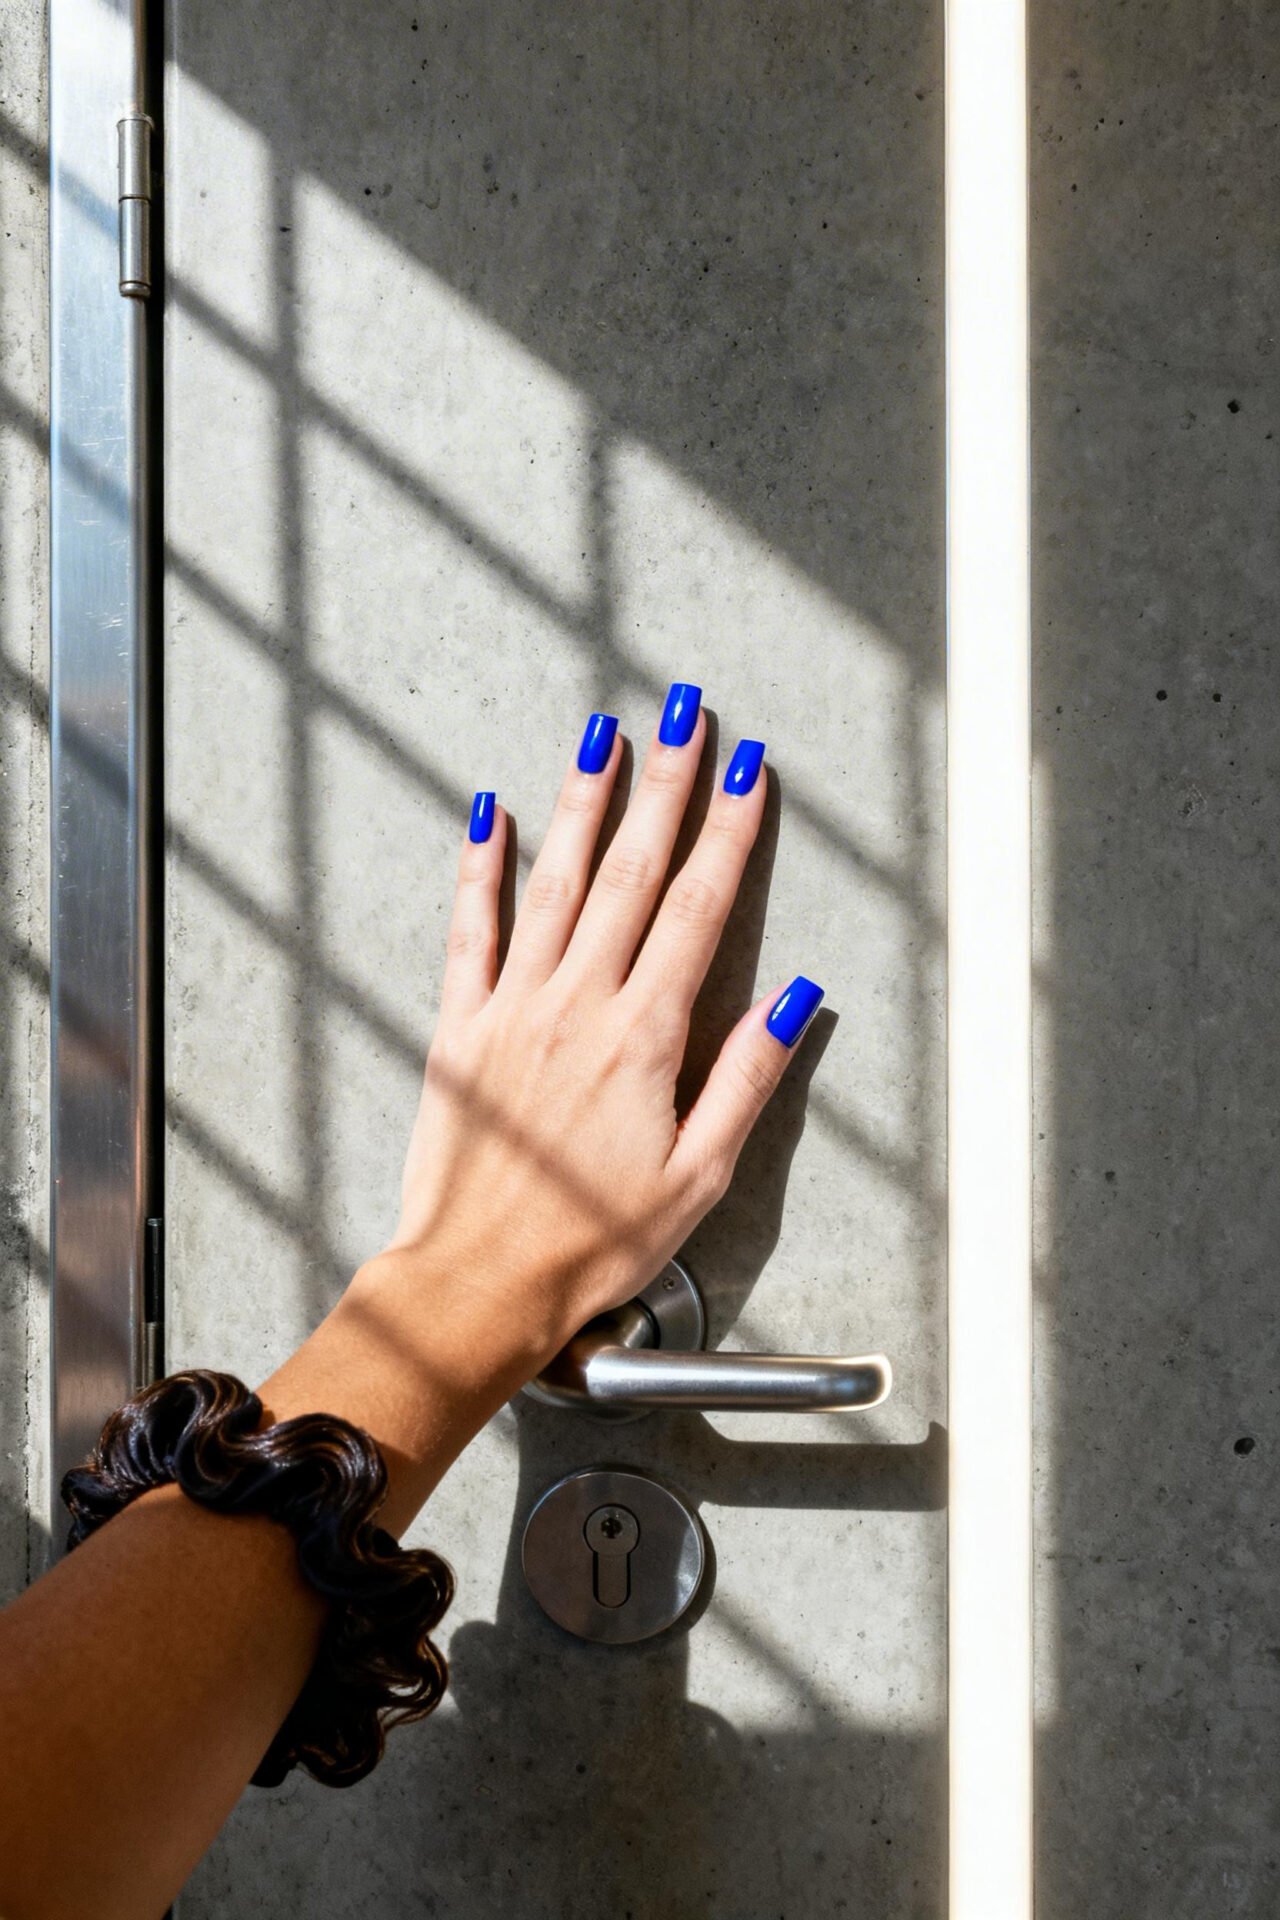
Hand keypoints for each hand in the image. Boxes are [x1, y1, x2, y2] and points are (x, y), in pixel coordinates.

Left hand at [383, 685, 818, 1354]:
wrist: (478, 1281)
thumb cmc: (590, 1242)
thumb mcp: (698, 1177)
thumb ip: (745, 1080)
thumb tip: (792, 999)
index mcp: (644, 1037)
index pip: (698, 910)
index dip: (728, 834)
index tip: (749, 772)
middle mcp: (578, 1003)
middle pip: (632, 873)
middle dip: (666, 787)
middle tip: (685, 716)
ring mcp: (513, 1007)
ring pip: (554, 881)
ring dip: (582, 802)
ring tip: (602, 735)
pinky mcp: (461, 1026)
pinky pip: (471, 929)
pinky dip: (480, 867)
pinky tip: (490, 814)